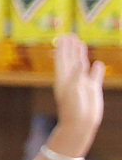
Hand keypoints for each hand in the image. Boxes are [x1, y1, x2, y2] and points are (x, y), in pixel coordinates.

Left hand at [50, 33, 106, 157]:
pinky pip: (95, 76)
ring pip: (82, 65)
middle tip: (70, 34)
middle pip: (71, 59)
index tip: (64, 36)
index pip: (63, 59)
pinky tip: (97, 63)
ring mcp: (82, 84)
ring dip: (81, 54)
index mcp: (63, 78)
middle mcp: (72, 79)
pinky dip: (96, 70)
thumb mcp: (72, 91)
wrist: (79, 124)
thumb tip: (79, 63)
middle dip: (70, 47)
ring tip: (81, 44)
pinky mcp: (92, 90)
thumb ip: (75, 76)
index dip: (63, 48)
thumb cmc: (73, 108)